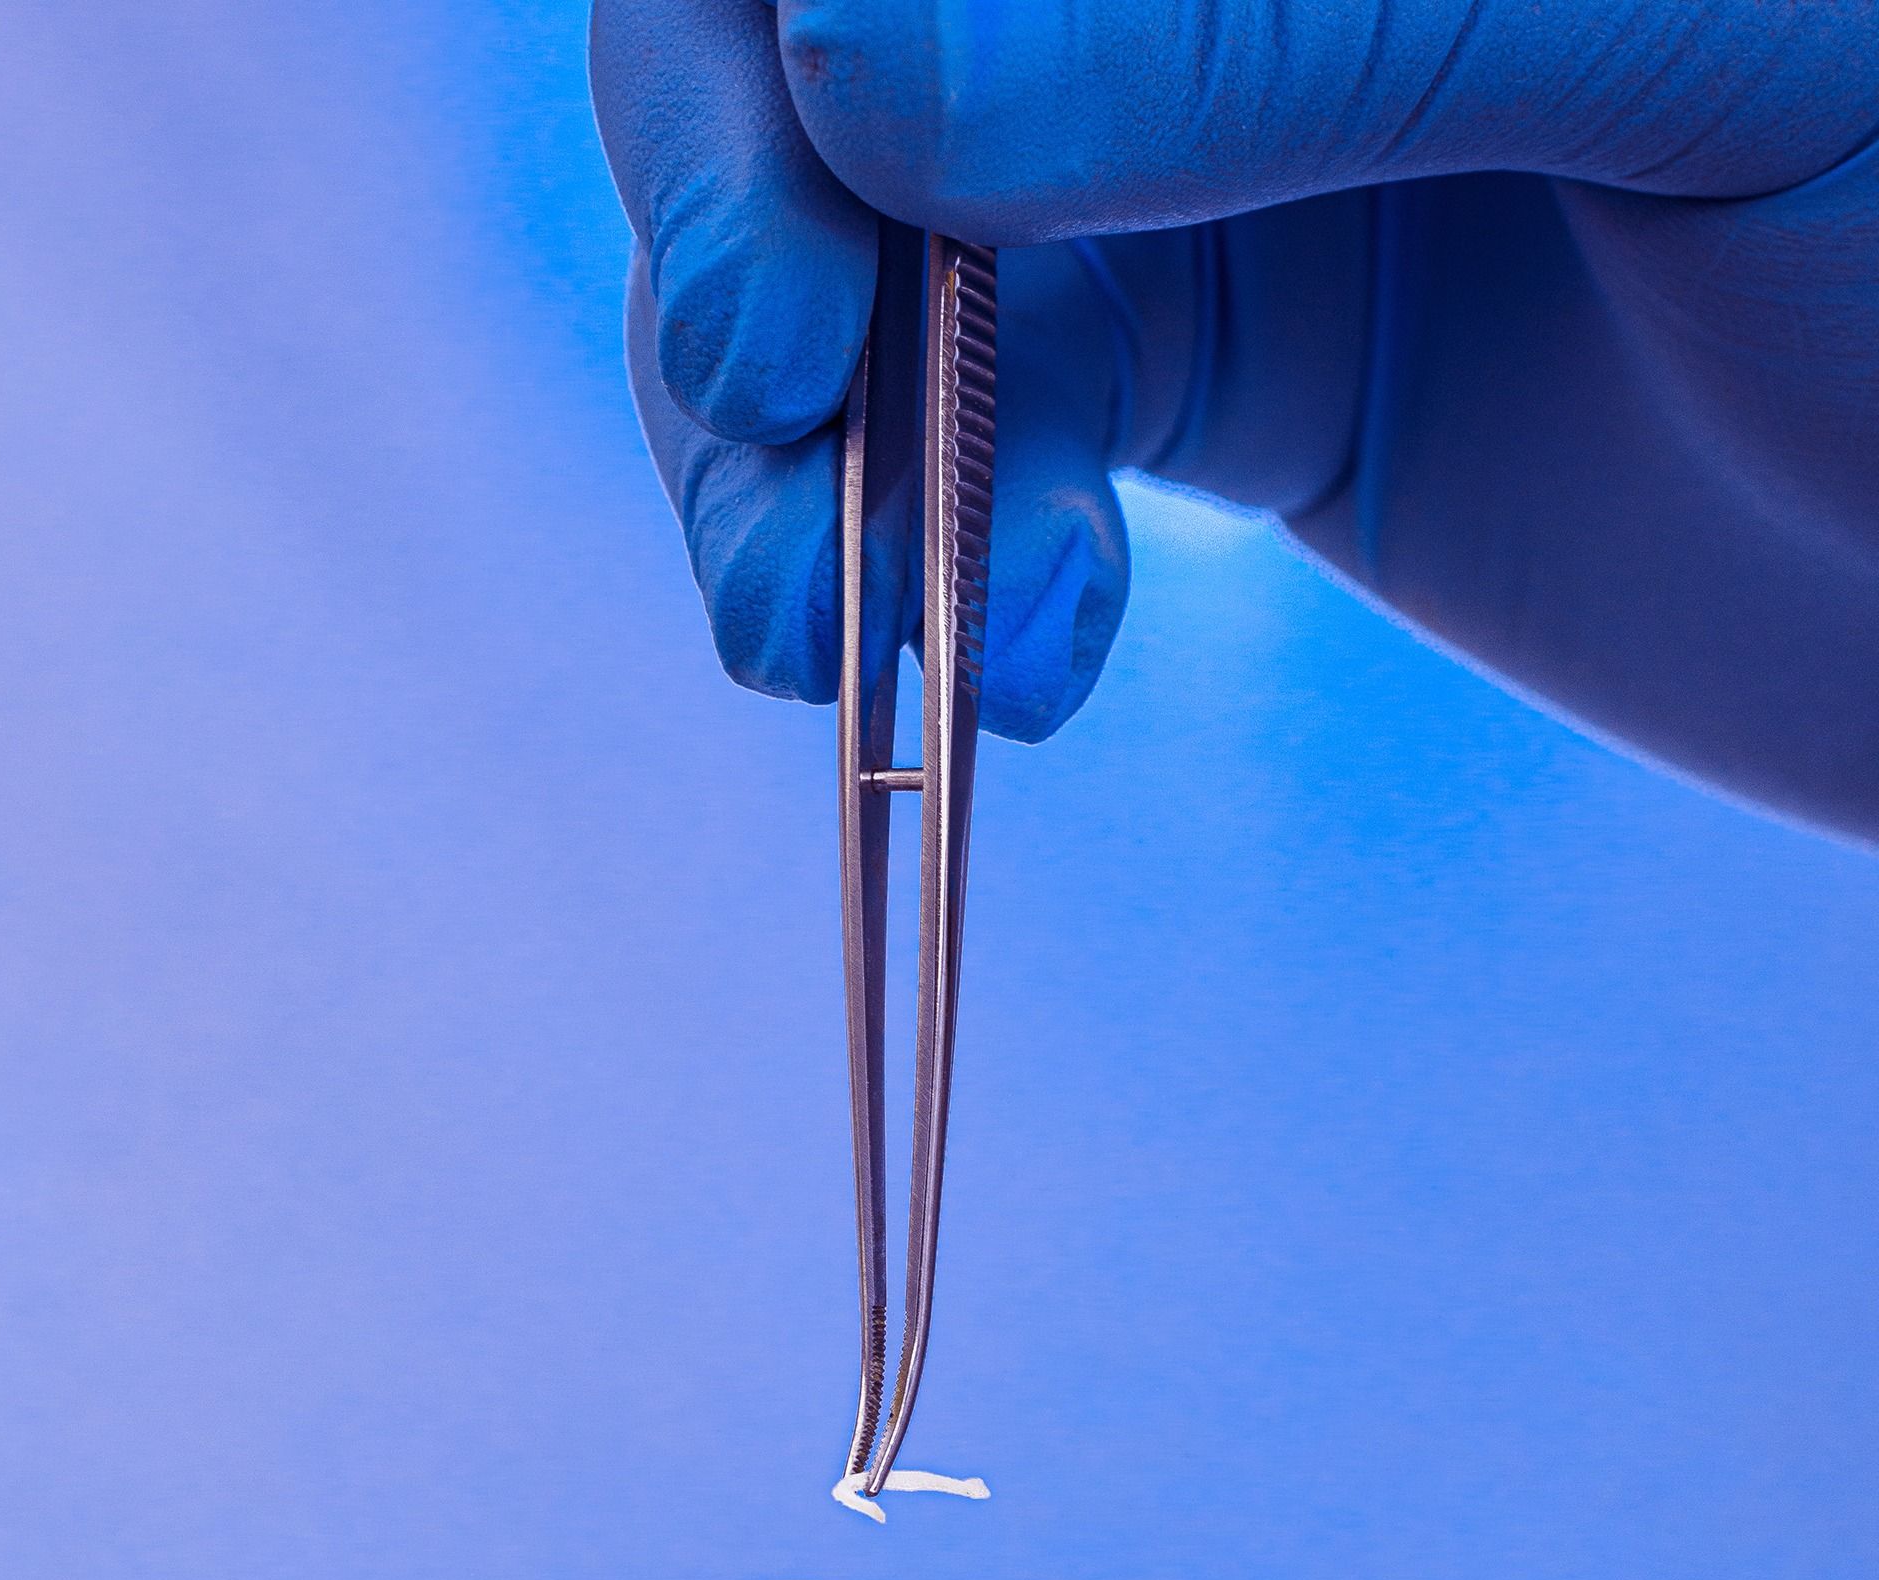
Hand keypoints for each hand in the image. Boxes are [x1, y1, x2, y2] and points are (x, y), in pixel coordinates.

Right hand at [589, 0, 1878, 838]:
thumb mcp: (1698, 42)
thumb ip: (1278, 21)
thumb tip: (853, 66)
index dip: (766, 0)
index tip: (806, 179)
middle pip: (811, 23)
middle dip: (733, 209)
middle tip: (759, 392)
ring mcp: (1185, 140)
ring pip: (852, 254)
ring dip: (787, 454)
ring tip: (828, 634)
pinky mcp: (1201, 356)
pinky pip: (968, 440)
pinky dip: (932, 561)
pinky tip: (1015, 661)